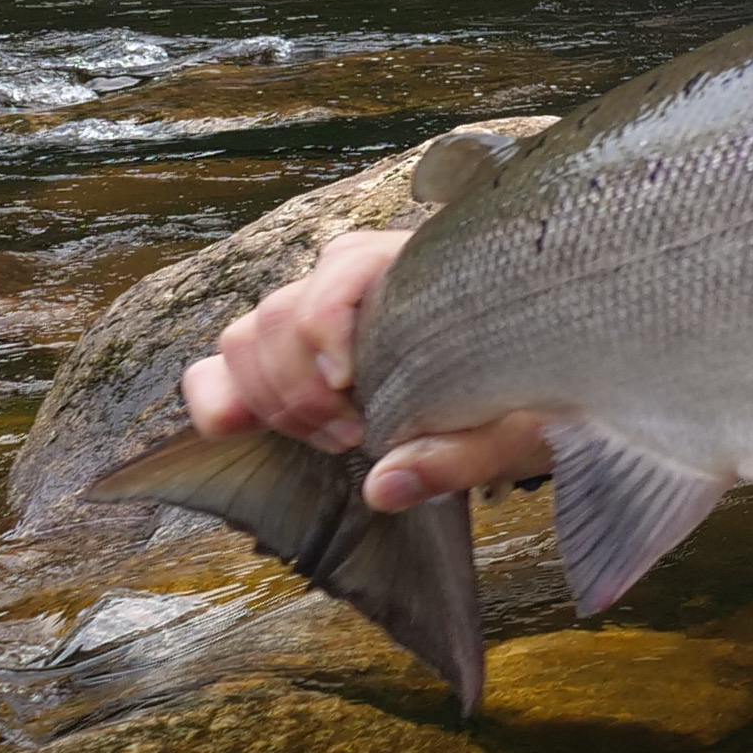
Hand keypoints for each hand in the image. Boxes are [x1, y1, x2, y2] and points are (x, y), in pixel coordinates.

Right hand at [174, 227, 551, 512]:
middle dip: (304, 389)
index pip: (340, 267)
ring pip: (246, 338)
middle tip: (358, 437)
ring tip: (339, 438)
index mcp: (415, 267)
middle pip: (280, 314)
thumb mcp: (519, 428)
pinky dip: (223, 400)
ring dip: (275, 401)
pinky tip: (248, 430)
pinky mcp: (286, 358)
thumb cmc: (532, 396)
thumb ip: (460, 454)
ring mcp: (313, 315)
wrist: (532, 392)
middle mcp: (353, 280)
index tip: (348, 385)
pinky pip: (220, 367)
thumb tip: (386, 486)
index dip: (326, 325)